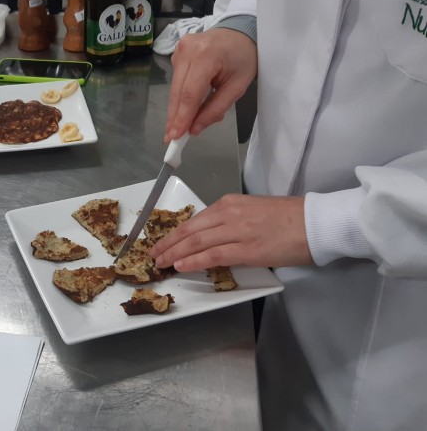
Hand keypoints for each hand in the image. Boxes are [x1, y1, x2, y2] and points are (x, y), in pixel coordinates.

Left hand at [149, 194, 313, 270]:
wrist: (315, 222)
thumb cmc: (289, 218)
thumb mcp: (252, 211)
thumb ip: (230, 221)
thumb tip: (211, 237)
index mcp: (229, 203)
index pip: (194, 220)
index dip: (175, 233)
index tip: (163, 242)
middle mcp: (228, 214)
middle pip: (189, 230)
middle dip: (167, 243)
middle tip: (153, 254)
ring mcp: (236, 231)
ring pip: (196, 242)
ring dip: (174, 253)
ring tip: (160, 262)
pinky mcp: (246, 249)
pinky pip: (212, 255)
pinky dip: (193, 260)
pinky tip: (180, 265)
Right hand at [165, 28, 256, 141]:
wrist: (240, 32)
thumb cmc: (243, 58)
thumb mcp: (237, 86)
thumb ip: (216, 108)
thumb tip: (194, 129)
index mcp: (206, 56)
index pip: (190, 94)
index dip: (182, 117)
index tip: (175, 137)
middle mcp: (187, 51)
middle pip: (177, 92)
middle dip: (174, 118)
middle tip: (170, 139)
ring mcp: (179, 50)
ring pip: (174, 88)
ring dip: (176, 110)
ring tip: (177, 129)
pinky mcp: (176, 53)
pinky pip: (176, 81)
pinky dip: (180, 97)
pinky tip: (184, 109)